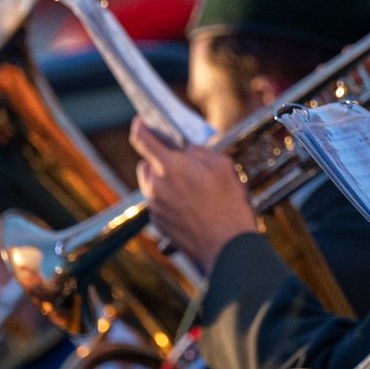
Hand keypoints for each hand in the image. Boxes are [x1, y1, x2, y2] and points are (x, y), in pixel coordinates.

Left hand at [129, 118, 259, 268]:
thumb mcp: (223, 165)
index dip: (140, 126)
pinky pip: (158, 203)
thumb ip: (199, 151)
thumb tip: (188, 150)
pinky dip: (169, 201)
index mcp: (170, 167)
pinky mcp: (158, 223)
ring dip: (165, 181)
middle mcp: (156, 186)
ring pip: (152, 185)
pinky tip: (191, 207)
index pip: (142, 138)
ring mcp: (155, 207)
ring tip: (192, 189)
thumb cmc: (228, 205)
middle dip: (160, 160)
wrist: (228, 246)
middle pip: (146, 164)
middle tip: (182, 164)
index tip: (141, 122)